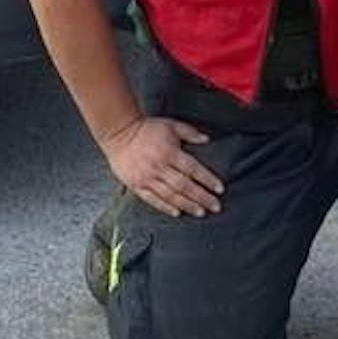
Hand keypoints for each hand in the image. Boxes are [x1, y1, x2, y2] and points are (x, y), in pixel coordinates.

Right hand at [102, 115, 222, 216]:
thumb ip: (189, 133)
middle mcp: (159, 166)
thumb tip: (206, 139)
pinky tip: (177, 213)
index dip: (207, 180)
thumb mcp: (170, 125)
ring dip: (187, 205)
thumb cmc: (145, 129)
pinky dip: (166, 207)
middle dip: (202, 197)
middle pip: (185, 186)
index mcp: (169, 152)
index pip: (193, 169)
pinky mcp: (136, 185)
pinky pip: (153, 199)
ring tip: (201, 212)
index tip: (219, 189)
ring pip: (171, 195)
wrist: (118, 132)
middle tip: (215, 206)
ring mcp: (147, 177)